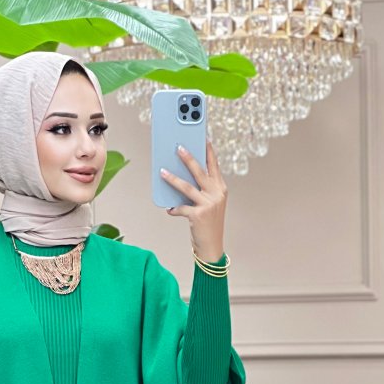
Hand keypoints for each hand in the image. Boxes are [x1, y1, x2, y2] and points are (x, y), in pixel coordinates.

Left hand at [160, 138, 227, 263]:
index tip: (202, 137)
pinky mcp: (198, 215)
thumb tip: (181, 177)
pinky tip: (168, 209)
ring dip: (173, 179)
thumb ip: (200, 190)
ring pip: (187, 187)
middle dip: (188, 157)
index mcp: (221, 188)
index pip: (214, 165)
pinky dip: (174, 209)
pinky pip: (181, 208)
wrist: (212, 246)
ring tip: (162, 171)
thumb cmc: (208, 223)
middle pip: (200, 171)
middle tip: (178, 147)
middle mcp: (216, 193)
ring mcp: (208, 204)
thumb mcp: (209, 204)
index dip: (208, 150)